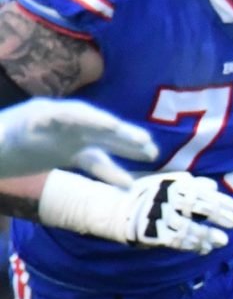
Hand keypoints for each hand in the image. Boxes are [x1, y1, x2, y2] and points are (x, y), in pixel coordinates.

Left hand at [0, 100, 157, 184]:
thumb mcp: (3, 137)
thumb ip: (24, 129)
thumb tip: (36, 122)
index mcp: (46, 114)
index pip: (75, 114)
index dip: (95, 120)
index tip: (114, 127)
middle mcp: (63, 123)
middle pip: (97, 126)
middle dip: (121, 133)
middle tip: (145, 142)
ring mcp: (69, 138)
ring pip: (103, 142)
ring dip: (127, 148)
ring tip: (152, 154)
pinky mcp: (71, 152)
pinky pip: (95, 160)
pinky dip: (111, 171)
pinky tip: (127, 184)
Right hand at [126, 172, 232, 253]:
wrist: (115, 212)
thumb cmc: (147, 197)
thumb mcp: (165, 184)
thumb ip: (189, 185)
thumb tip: (213, 186)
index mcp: (169, 185)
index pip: (198, 191)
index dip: (217, 199)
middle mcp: (163, 199)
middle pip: (196, 207)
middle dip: (218, 215)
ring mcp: (156, 217)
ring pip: (187, 227)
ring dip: (207, 235)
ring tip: (223, 240)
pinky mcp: (150, 234)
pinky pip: (175, 241)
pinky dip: (191, 245)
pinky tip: (204, 248)